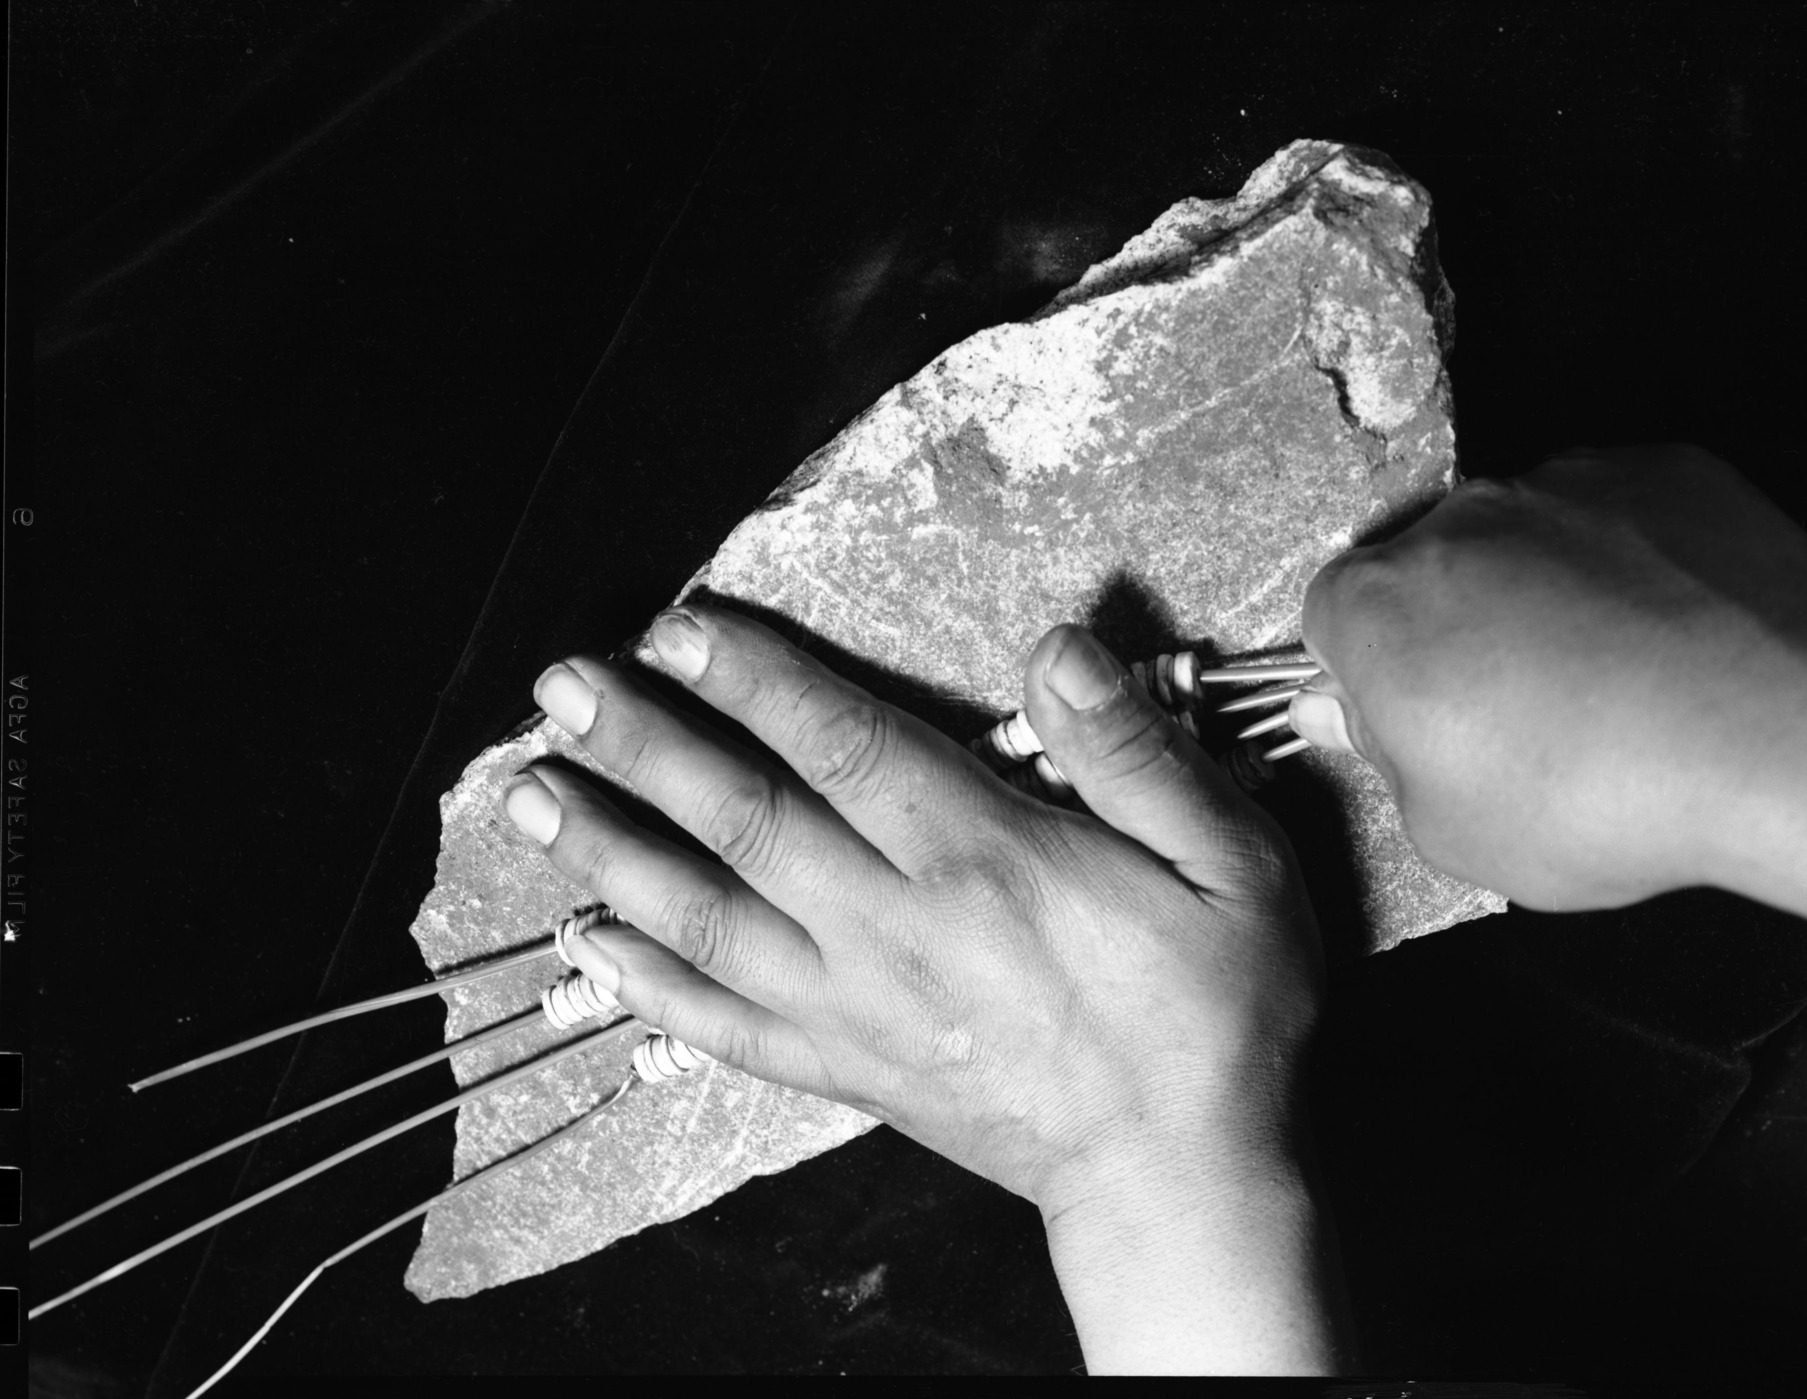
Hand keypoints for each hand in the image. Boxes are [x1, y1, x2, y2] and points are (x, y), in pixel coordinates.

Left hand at [504, 606, 1346, 1371]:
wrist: (1180, 1178)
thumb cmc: (1211, 1019)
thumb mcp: (1230, 865)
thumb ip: (1131, 752)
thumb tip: (1055, 649)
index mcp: (985, 859)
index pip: (843, 744)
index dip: (754, 678)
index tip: (680, 628)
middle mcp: (896, 927)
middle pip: (744, 819)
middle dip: (645, 744)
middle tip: (562, 689)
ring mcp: (857, 1006)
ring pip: (707, 917)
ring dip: (612, 850)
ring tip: (532, 796)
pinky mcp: (846, 1070)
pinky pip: (723, 1026)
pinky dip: (647, 985)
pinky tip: (592, 945)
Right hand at [1291, 443, 1806, 1001]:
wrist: (1780, 733)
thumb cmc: (1595, 797)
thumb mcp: (1451, 833)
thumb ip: (1381, 758)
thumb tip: (1346, 711)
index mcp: (1378, 606)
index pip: (1330, 618)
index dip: (1370, 675)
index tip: (1415, 723)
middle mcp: (1458, 519)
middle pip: (1427, 566)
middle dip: (1457, 626)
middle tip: (1519, 714)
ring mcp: (1565, 483)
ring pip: (1526, 534)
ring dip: (1545, 588)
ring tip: (1616, 680)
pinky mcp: (1664, 470)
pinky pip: (1621, 510)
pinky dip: (1635, 558)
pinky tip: (1676, 634)